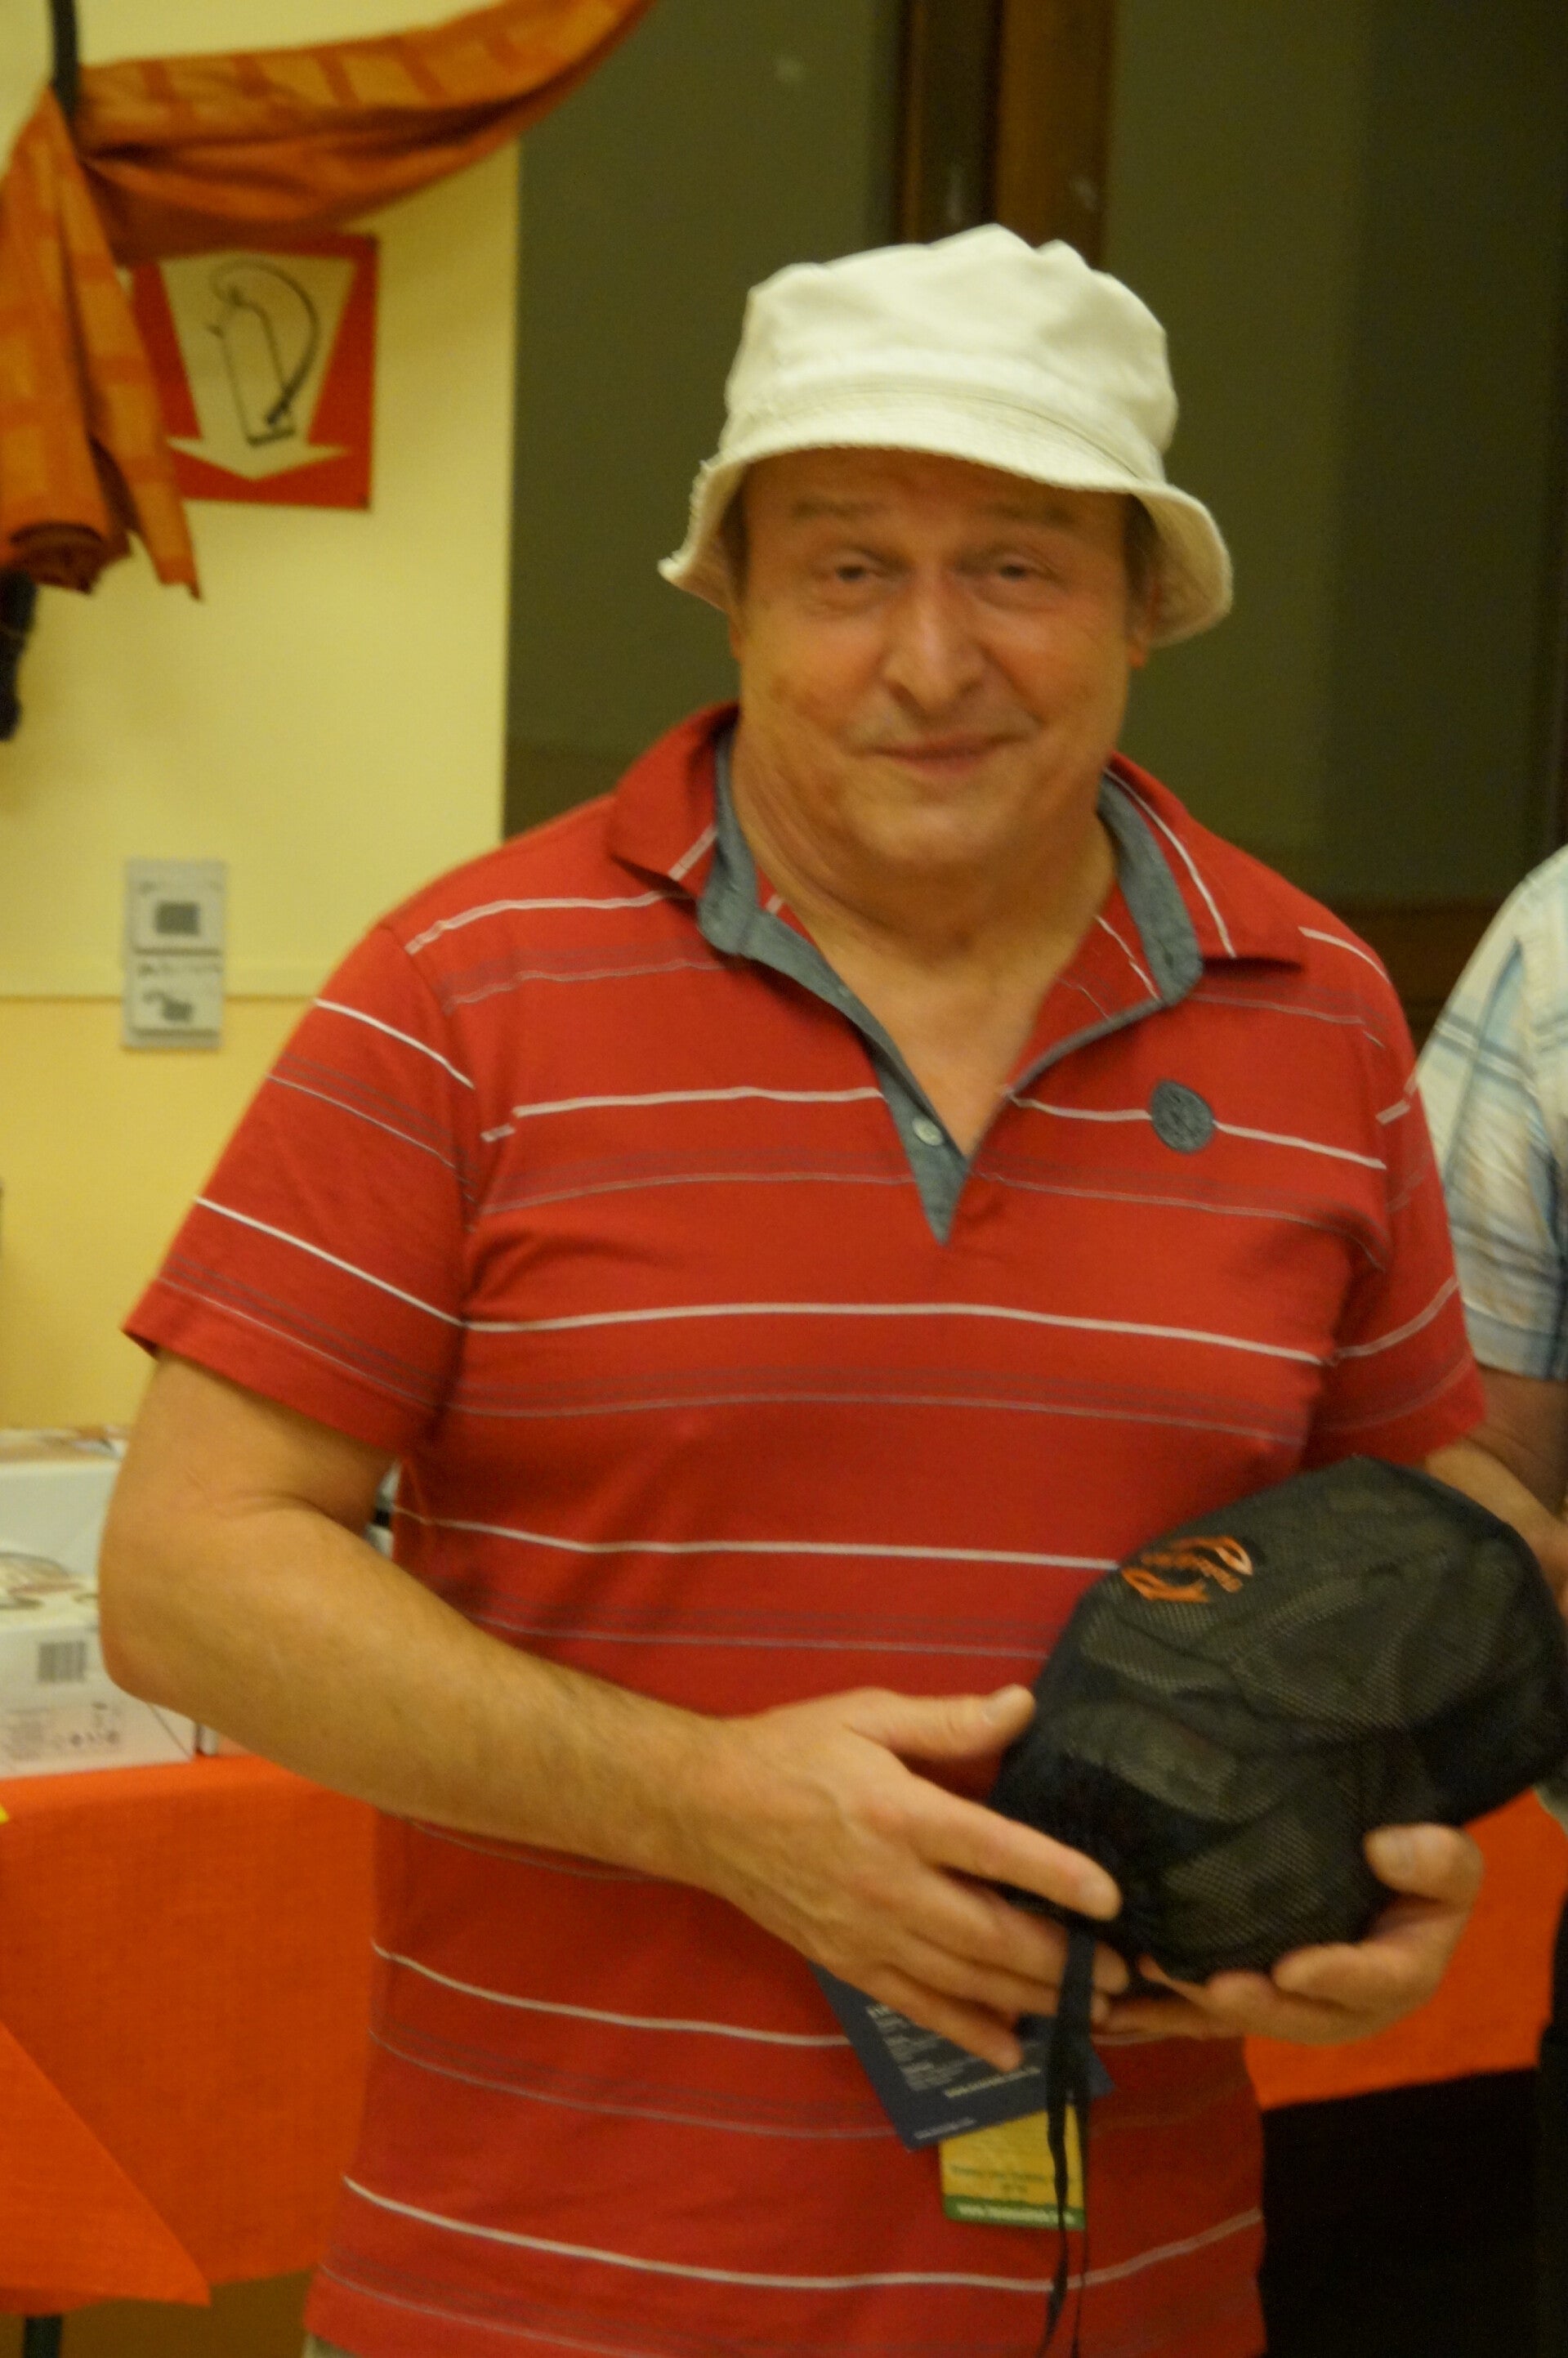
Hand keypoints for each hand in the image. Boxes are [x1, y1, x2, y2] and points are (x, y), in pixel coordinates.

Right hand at [673, 1684, 1125, 2070]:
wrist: (705, 1809)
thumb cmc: (792, 1750)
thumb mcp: (867, 1714)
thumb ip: (948, 1721)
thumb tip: (1023, 1705)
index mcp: (898, 1813)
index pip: (993, 1849)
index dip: (1057, 1875)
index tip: (1111, 1899)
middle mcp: (888, 1884)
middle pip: (989, 1935)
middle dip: (1062, 1961)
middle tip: (1124, 1977)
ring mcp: (866, 1933)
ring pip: (962, 1981)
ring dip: (1031, 2000)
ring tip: (1091, 2012)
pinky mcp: (847, 1963)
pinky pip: (917, 2006)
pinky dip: (967, 2032)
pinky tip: (1011, 2048)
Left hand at [1099, 1823, 1482, 2044]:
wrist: (1389, 1870)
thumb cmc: (1420, 1864)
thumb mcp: (1448, 1858)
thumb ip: (1432, 1858)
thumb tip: (1384, 1850)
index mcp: (1400, 1972)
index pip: (1374, 1979)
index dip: (1333, 1977)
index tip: (1290, 1969)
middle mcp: (1347, 2004)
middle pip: (1301, 2015)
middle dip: (1254, 2005)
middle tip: (1209, 1986)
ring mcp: (1297, 2005)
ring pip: (1247, 2018)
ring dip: (1197, 2009)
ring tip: (1149, 1983)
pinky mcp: (1256, 1993)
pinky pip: (1209, 2014)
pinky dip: (1164, 2014)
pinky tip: (1113, 2010)